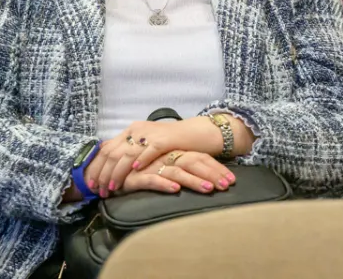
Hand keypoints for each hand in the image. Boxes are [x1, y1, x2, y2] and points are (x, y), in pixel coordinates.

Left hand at [84, 118, 219, 197]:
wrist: (196, 133)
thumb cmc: (172, 143)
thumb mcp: (146, 144)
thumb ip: (131, 151)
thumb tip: (112, 164)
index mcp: (131, 130)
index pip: (106, 148)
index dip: (96, 166)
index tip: (91, 183)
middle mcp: (137, 130)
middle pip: (112, 152)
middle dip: (103, 173)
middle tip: (98, 190)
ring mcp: (150, 134)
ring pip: (126, 154)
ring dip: (117, 173)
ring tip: (112, 188)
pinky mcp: (164, 140)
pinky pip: (149, 151)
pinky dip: (140, 161)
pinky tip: (134, 172)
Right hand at [121, 151, 235, 195]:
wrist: (110, 169)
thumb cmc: (141, 171)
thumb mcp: (164, 168)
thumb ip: (182, 170)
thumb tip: (208, 179)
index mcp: (174, 154)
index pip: (199, 158)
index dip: (216, 168)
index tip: (231, 180)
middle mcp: (165, 158)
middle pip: (192, 162)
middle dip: (211, 174)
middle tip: (227, 185)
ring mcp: (151, 166)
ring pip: (176, 172)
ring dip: (194, 180)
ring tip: (209, 189)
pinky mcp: (136, 176)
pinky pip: (152, 179)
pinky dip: (164, 184)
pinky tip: (175, 190)